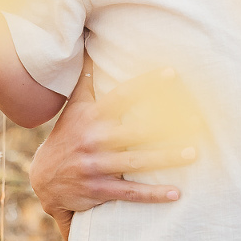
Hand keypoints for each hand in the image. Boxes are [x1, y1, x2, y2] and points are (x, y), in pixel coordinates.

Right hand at [30, 67, 194, 235]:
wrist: (43, 179)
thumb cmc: (67, 136)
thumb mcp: (74, 108)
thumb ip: (86, 80)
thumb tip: (90, 46)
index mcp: (92, 116)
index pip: (122, 95)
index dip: (146, 84)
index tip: (171, 73)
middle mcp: (94, 139)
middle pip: (136, 130)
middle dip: (166, 126)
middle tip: (197, 120)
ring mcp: (96, 165)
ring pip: (137, 161)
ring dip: (166, 158)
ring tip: (193, 153)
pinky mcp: (99, 190)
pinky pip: (130, 192)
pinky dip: (153, 194)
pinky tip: (176, 193)